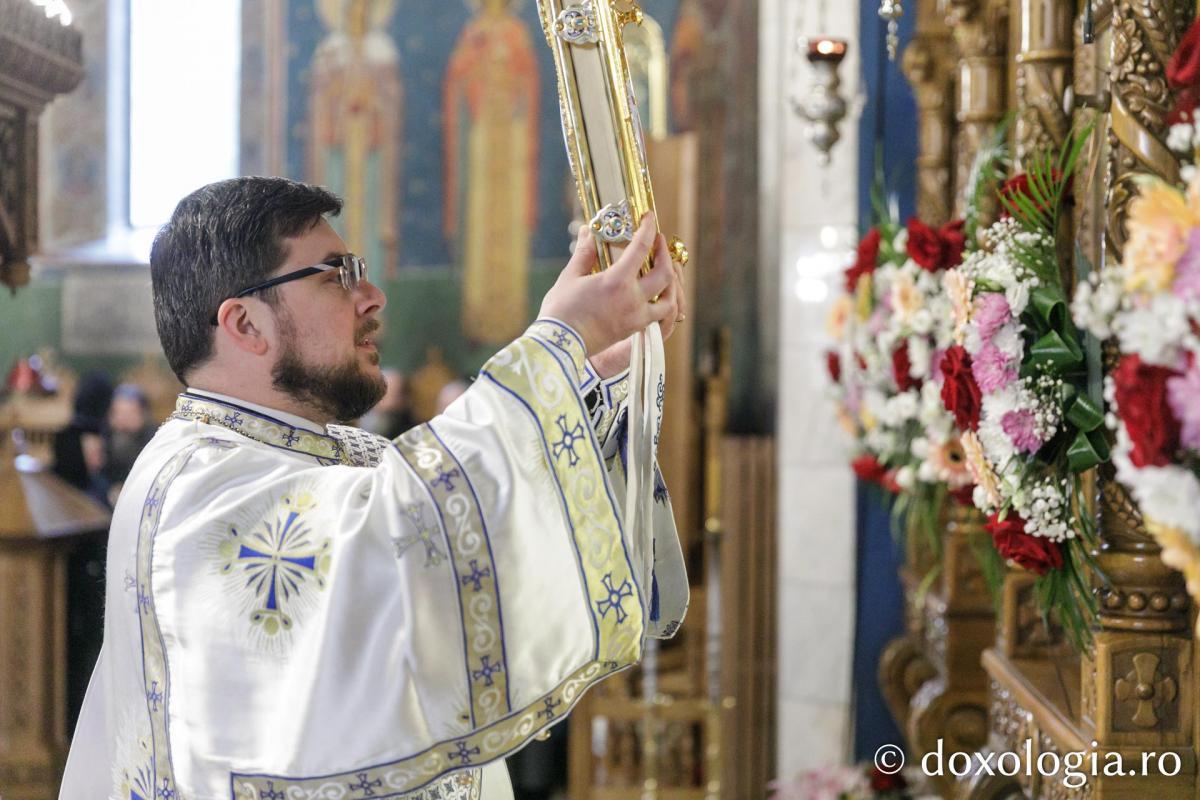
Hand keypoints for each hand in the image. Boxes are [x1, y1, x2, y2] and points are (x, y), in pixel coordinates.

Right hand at [538, 213, 680, 357]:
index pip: (641, 248)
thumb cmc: (561, 310)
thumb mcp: (570, 277)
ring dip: (672, 283)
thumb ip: (584, 253)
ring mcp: (636, 317)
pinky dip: (663, 303)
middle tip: (658, 242)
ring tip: (665, 272)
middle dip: (665, 254)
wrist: (560, 345)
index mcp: (617, 281)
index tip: (649, 217)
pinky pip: (659, 316)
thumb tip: (588, 231)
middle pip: (664, 273)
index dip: (647, 229)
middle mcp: (633, 298)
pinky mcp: (634, 330)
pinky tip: (656, 295)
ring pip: (669, 299)